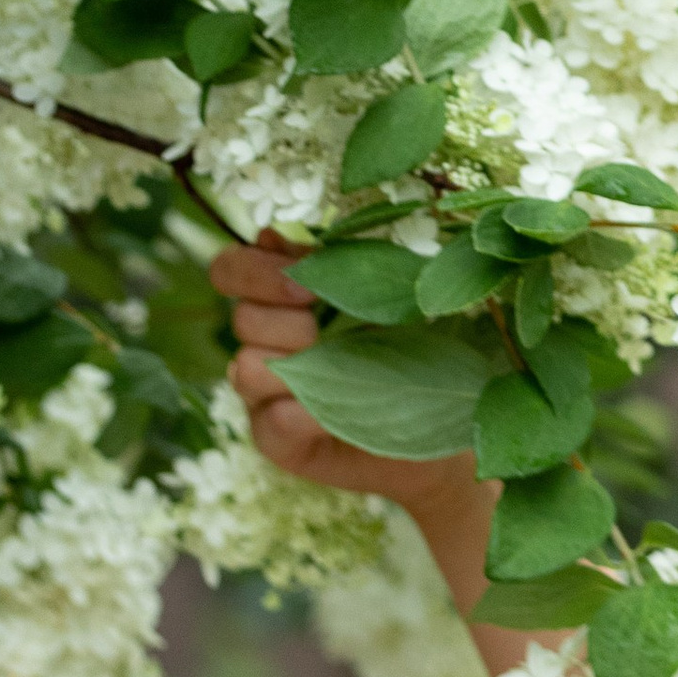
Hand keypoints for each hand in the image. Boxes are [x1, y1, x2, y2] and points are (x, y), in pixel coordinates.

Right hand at [216, 233, 488, 554]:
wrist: (447, 418)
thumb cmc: (418, 346)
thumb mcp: (386, 293)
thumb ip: (335, 263)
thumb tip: (269, 235)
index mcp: (281, 300)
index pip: (230, 270)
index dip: (253, 271)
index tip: (306, 285)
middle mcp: (263, 343)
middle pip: (242, 319)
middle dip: (289, 322)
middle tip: (329, 332)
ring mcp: (264, 394)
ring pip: (246, 369)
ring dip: (293, 366)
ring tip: (339, 371)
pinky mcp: (277, 440)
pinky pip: (272, 422)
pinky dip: (306, 414)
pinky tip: (334, 413)